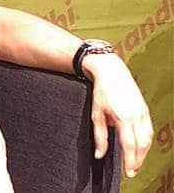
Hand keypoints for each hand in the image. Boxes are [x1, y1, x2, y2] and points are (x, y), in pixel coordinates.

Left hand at [83, 53, 152, 177]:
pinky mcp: (145, 110)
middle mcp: (137, 116)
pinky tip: (140, 147)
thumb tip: (99, 154)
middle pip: (142, 145)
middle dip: (138, 160)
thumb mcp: (96, 114)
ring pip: (148, 138)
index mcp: (124, 117)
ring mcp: (143, 112)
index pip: (130, 145)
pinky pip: (148, 130)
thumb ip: (99, 136)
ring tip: (135, 162)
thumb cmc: (102, 92)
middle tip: (132, 171)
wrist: (112, 72)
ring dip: (143, 153)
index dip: (130, 161)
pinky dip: (145, 141)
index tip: (129, 172)